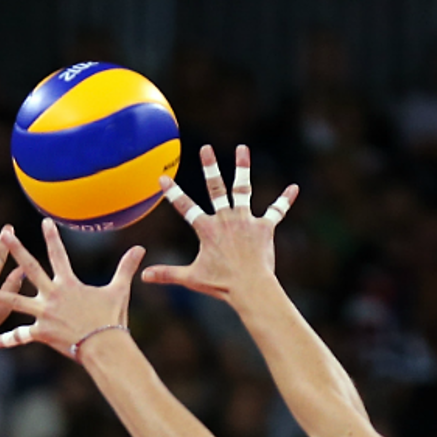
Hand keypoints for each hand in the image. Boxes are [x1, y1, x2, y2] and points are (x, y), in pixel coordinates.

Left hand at [0, 218, 144, 358]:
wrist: (106, 347)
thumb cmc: (112, 320)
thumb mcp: (119, 291)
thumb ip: (126, 268)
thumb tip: (141, 249)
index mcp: (69, 284)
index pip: (58, 255)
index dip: (51, 237)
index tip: (43, 221)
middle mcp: (52, 296)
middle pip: (30, 268)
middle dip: (16, 250)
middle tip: (3, 235)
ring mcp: (44, 314)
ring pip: (13, 301)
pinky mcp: (41, 333)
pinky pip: (22, 336)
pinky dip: (9, 340)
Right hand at [141, 145, 298, 303]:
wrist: (251, 287)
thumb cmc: (221, 284)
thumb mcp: (191, 278)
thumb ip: (167, 274)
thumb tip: (143, 276)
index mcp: (207, 229)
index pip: (185, 207)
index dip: (173, 193)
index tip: (163, 177)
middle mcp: (225, 219)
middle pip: (216, 188)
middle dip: (209, 167)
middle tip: (206, 148)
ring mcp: (246, 220)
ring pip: (243, 189)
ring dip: (242, 168)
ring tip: (242, 148)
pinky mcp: (264, 227)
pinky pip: (276, 211)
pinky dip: (285, 200)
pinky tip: (294, 188)